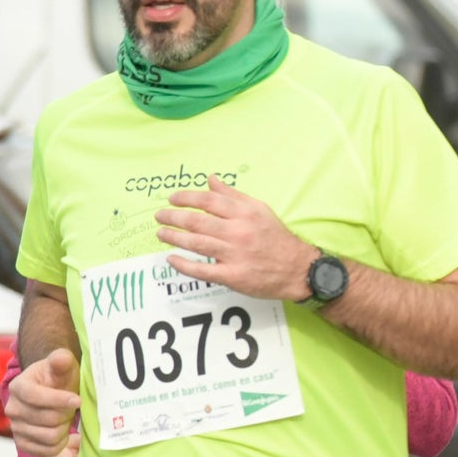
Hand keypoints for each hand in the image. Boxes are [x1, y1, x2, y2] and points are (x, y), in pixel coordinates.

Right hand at [6, 347, 78, 456]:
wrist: (53, 393)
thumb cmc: (59, 378)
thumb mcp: (63, 366)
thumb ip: (61, 360)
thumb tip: (60, 358)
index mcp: (18, 386)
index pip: (35, 396)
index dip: (59, 400)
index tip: (78, 400)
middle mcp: (12, 408)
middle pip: (47, 419)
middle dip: (65, 414)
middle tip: (71, 408)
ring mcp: (15, 427)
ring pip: (48, 436)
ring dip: (64, 429)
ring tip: (65, 419)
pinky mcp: (22, 442)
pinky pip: (45, 451)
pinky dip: (58, 444)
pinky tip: (62, 433)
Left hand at [157, 181, 318, 300]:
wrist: (297, 268)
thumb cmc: (276, 237)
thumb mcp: (259, 210)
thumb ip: (233, 195)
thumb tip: (211, 180)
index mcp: (245, 214)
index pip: (208, 201)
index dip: (186, 198)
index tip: (173, 199)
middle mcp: (238, 232)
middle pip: (197, 221)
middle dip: (173, 217)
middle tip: (160, 216)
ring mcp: (234, 255)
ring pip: (196, 243)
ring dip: (174, 237)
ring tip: (161, 234)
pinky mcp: (232, 276)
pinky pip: (201, 270)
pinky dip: (183, 265)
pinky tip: (172, 259)